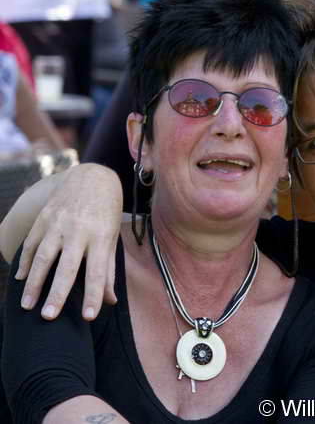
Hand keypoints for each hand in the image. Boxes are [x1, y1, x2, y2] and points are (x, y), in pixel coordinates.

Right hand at [15, 164, 122, 319]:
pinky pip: (32, 244)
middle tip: (48, 318)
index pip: (97, 271)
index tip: (88, 317)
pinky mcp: (44, 218)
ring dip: (34, 283)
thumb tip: (110, 301)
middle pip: (66, 267)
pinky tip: (20, 279)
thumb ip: (108, 270)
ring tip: (27, 305)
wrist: (92, 178)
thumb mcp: (112, 239)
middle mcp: (79, 230)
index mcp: (101, 237)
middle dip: (57, 293)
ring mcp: (58, 223)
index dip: (92, 295)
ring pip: (43, 257)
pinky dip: (26, 262)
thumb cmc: (106, 213)